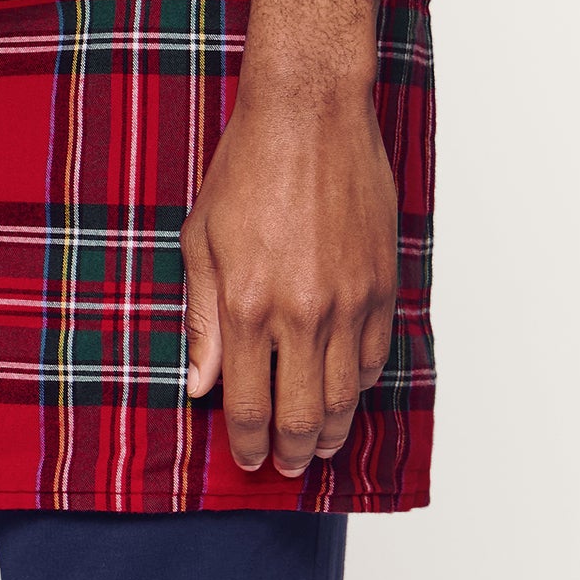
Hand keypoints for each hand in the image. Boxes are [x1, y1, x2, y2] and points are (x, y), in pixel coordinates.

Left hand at [181, 76, 397, 477]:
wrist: (310, 113)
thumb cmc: (248, 166)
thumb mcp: (201, 239)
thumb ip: (201, 318)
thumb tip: (198, 384)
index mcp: (246, 304)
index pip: (247, 403)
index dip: (248, 442)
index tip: (247, 457)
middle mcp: (301, 312)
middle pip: (303, 415)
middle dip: (293, 452)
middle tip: (287, 466)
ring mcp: (348, 301)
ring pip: (347, 396)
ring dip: (332, 430)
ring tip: (319, 444)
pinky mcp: (381, 284)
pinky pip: (375, 355)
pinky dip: (360, 384)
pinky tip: (346, 390)